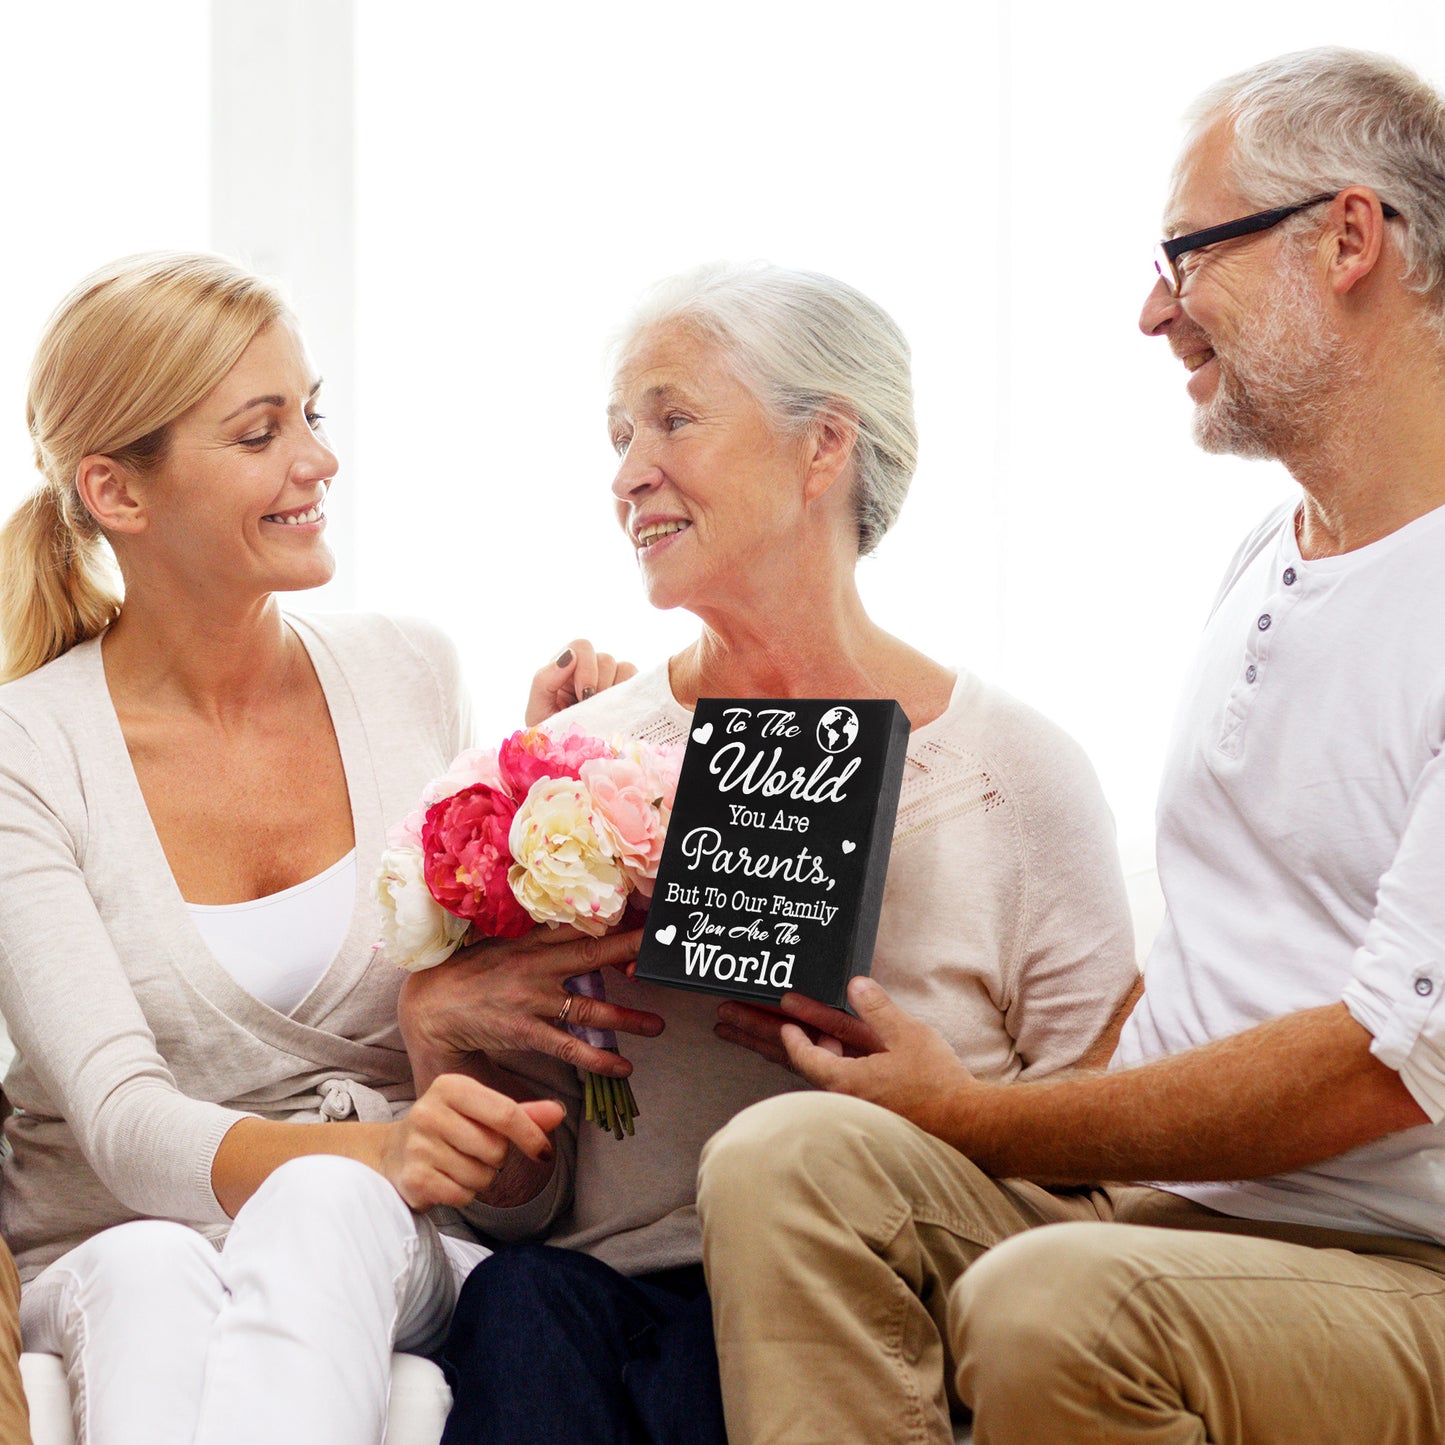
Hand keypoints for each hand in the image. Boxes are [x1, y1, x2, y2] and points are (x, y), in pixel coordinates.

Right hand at [378, 1073, 564, 1210]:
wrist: (392, 1154)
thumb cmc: (448, 1129)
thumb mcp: (481, 1113)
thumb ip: (522, 1113)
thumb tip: (559, 1112)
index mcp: (451, 1087)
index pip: (505, 1112)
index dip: (531, 1135)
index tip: (544, 1152)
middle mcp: (430, 1111)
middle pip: (496, 1148)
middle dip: (496, 1158)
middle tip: (474, 1151)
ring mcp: (418, 1146)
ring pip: (482, 1175)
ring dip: (480, 1178)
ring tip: (457, 1165)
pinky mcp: (413, 1179)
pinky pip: (463, 1195)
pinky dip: (463, 1194)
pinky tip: (446, 1180)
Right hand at [399, 925, 663, 1079]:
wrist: (432, 1005)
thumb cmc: (470, 970)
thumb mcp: (501, 940)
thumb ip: (536, 933)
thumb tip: (573, 920)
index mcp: (531, 940)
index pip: (579, 924)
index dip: (613, 919)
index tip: (644, 916)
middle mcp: (536, 966)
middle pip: (592, 954)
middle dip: (629, 949)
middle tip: (662, 952)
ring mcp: (533, 1000)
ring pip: (589, 1007)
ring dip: (627, 1017)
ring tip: (658, 1025)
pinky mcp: (526, 1031)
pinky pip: (569, 1046)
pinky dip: (598, 1058)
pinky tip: (623, 1066)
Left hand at [525, 641, 637, 724]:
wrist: (569, 761)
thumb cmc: (549, 735)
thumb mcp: (537, 710)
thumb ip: (544, 680)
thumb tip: (568, 656)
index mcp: (566, 668)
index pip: (581, 646)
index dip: (586, 666)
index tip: (583, 695)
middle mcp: (590, 670)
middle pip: (605, 658)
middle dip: (600, 684)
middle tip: (593, 709)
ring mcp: (611, 681)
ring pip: (624, 668)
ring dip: (614, 692)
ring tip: (604, 716)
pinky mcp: (628, 695)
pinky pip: (637, 682)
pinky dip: (630, 696)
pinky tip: (618, 715)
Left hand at [777, 977, 978, 1137]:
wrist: (967, 1125)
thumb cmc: (937, 1084)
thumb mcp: (907, 1034)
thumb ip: (878, 1008)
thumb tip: (856, 985)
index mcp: (847, 1081)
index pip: (805, 1058)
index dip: (792, 1038)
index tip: (787, 1023)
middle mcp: (848, 1100)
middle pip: (813, 1069)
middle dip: (803, 1044)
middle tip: (801, 1025)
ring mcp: (863, 1109)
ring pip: (832, 1079)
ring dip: (825, 1056)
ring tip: (832, 1037)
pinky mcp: (878, 1114)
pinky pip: (850, 1088)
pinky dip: (845, 1069)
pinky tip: (859, 1058)